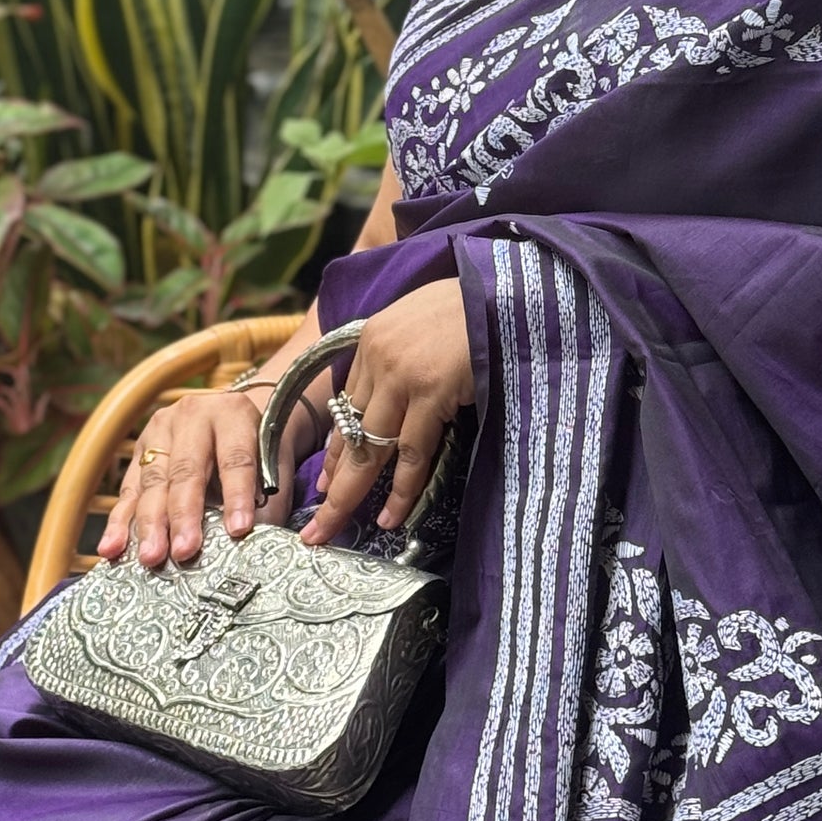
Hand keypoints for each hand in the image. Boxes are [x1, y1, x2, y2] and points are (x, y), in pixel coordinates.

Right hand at [97, 384, 316, 567]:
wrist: (232, 418)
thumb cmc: (259, 448)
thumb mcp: (273, 464)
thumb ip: (268, 501)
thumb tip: (260, 545)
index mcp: (233, 414)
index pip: (235, 458)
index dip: (237, 495)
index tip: (239, 530)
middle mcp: (192, 417)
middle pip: (186, 471)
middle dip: (183, 516)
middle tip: (184, 552)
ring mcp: (160, 431)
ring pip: (153, 482)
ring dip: (149, 524)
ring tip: (150, 557)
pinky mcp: (139, 450)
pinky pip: (129, 490)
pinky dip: (120, 522)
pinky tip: (112, 548)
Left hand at [302, 279, 473, 546]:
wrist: (506, 289)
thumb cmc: (474, 307)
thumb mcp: (423, 325)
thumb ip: (404, 358)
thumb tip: (399, 405)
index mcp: (373, 340)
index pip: (346, 406)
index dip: (335, 450)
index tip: (326, 483)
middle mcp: (378, 358)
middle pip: (348, 432)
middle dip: (331, 482)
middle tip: (316, 524)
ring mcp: (401, 375)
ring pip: (370, 448)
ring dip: (353, 494)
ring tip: (337, 530)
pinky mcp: (430, 391)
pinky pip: (410, 452)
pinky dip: (400, 488)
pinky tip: (390, 515)